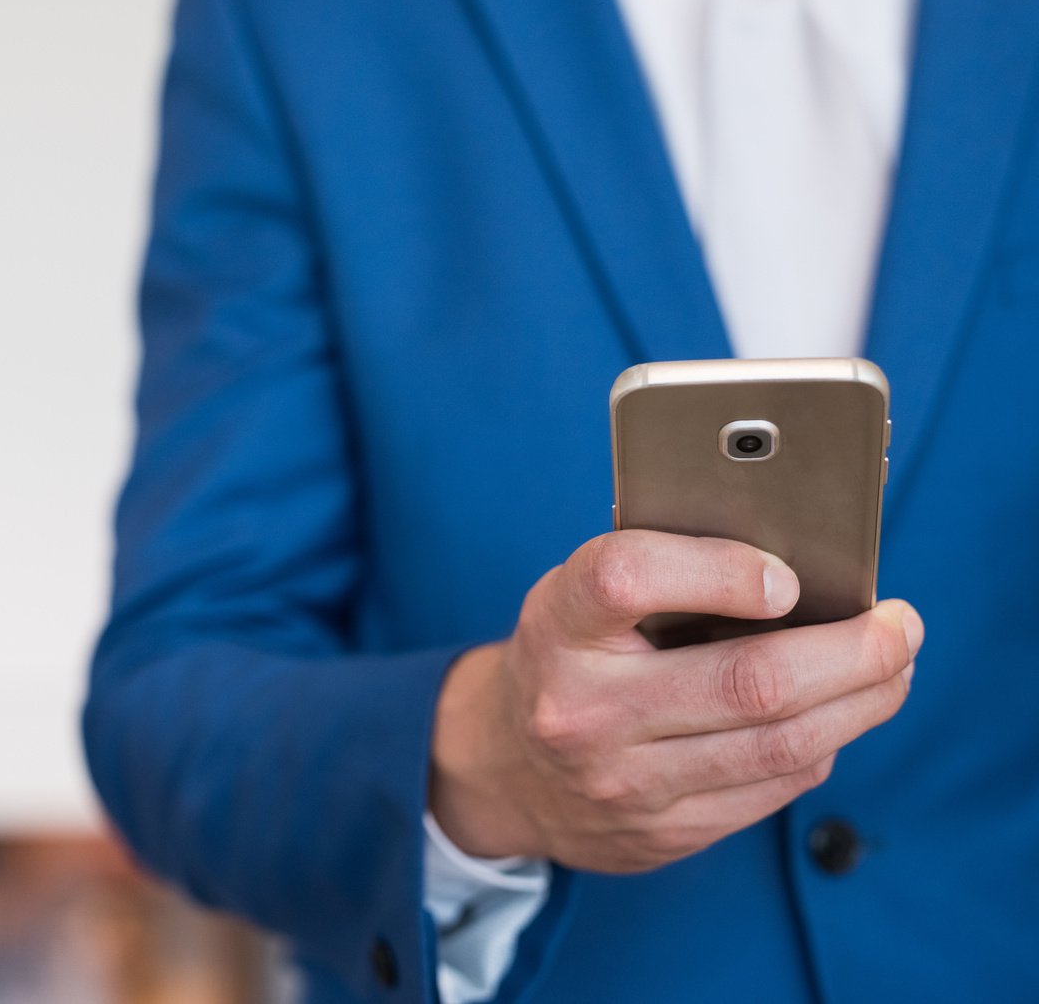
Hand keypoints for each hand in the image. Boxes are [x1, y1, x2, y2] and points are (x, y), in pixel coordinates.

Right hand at [428, 529, 921, 872]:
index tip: (787, 575)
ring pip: (780, 745)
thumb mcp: (581, 595)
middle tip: (900, 626)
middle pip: (748, 682)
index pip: (629, 578)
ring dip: (861, 703)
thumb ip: (665, 572)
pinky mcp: (662, 834)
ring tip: (893, 668)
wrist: (504, 767)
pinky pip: (773, 789)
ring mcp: (622, 782)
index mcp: (558, 624)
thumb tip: (800, 570)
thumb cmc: (567, 655)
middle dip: (851, 652)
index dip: (722, 570)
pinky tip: (837, 718)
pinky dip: (822, 746)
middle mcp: (582, 708)